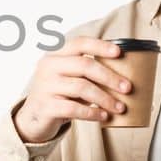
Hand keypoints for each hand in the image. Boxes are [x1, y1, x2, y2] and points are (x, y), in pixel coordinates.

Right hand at [13, 36, 134, 142]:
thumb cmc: (59, 94)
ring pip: (82, 87)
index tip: (119, 53)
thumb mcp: (69, 78)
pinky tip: (103, 116)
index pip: (79, 43)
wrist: (33, 117)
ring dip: (105, 98)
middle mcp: (48, 66)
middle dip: (109, 77)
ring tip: (119, 107)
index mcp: (55, 54)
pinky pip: (74, 108)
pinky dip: (92, 112)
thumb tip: (122, 77)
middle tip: (127, 88)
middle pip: (84, 65)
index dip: (100, 46)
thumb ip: (87, 73)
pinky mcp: (46, 106)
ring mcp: (45, 86)